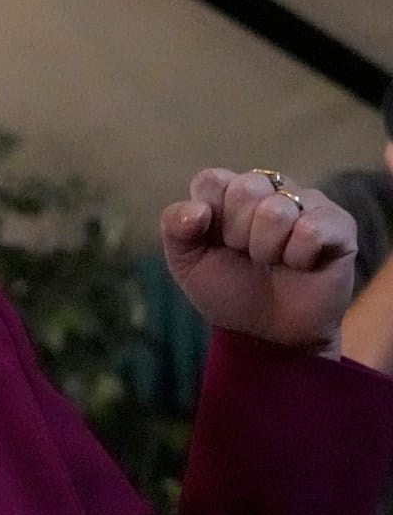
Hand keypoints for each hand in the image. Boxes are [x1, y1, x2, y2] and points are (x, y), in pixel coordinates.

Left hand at [161, 168, 355, 358]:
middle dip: (237, 233)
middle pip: (245, 187)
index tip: (216, 242)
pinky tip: (300, 264)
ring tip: (273, 262)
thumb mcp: (187, 264)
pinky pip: (311, 229)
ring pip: (276, 209)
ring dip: (266, 248)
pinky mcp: (339, 225)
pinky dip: (298, 256)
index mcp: (228, 193)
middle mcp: (269, 190)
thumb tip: (197, 209)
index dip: (208, 215)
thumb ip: (175, 228)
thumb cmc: (229, 291)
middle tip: (246, 254)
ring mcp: (306, 203)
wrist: (269, 334)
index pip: (212, 179)